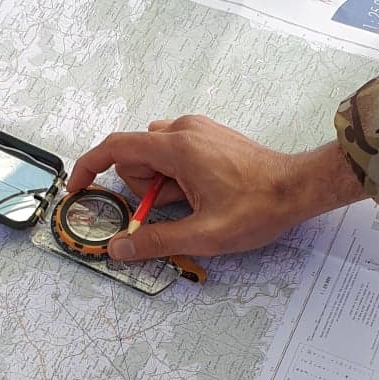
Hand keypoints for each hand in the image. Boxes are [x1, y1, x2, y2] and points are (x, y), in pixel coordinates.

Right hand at [67, 117, 362, 262]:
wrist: (300, 188)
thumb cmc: (258, 207)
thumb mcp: (203, 235)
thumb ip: (156, 241)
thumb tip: (119, 249)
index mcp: (177, 147)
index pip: (115, 147)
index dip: (89, 168)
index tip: (78, 189)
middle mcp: (183, 130)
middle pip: (136, 156)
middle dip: (141, 190)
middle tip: (168, 213)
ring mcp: (198, 131)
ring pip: (155, 156)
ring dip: (160, 185)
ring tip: (192, 206)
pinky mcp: (210, 137)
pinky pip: (176, 154)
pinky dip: (176, 177)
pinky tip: (200, 197)